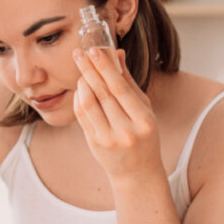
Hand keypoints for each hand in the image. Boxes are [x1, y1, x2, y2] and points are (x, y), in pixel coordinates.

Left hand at [72, 47, 163, 181]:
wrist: (137, 173)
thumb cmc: (143, 135)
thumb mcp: (144, 109)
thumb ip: (129, 81)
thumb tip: (117, 53)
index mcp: (144, 120)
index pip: (120, 88)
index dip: (105, 68)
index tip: (94, 50)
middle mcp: (127, 131)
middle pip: (102, 94)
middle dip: (88, 70)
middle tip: (78, 53)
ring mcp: (109, 140)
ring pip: (88, 104)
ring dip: (82, 84)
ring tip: (82, 72)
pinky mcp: (94, 144)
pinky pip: (81, 116)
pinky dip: (78, 99)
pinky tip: (80, 90)